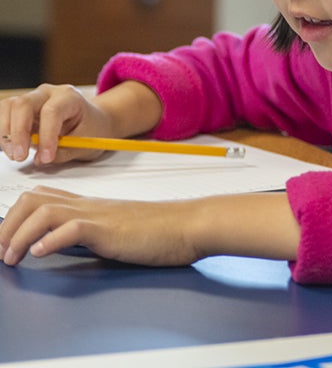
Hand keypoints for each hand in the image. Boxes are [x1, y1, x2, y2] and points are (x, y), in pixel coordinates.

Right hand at [0, 84, 110, 164]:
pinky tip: (11, 149)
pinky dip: (3, 134)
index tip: (46, 157)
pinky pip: (3, 116)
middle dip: (18, 133)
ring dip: (6, 134)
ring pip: (8, 108)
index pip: (51, 111)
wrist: (93, 121)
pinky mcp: (21, 110)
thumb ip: (64, 152)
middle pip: (23, 104)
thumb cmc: (92, 129)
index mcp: (69, 96)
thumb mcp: (87, 143)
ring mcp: (32, 99)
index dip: (46, 136)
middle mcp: (48, 93)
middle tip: (21, 157)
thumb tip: (39, 159)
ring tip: (16, 155)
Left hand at [0, 186, 201, 266]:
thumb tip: (66, 244)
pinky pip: (72, 229)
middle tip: (2, 251)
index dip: (15, 217)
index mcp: (91, 206)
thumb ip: (94, 232)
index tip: (7, 241)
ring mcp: (99, 215)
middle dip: (8, 224)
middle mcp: (89, 206)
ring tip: (12, 257)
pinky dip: (49, 241)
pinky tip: (40, 254)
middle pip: (34, 199)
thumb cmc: (161, 229)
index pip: (42, 198)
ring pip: (44, 211)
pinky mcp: (109, 229)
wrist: (189, 224)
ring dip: (19, 235)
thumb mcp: (119, 229)